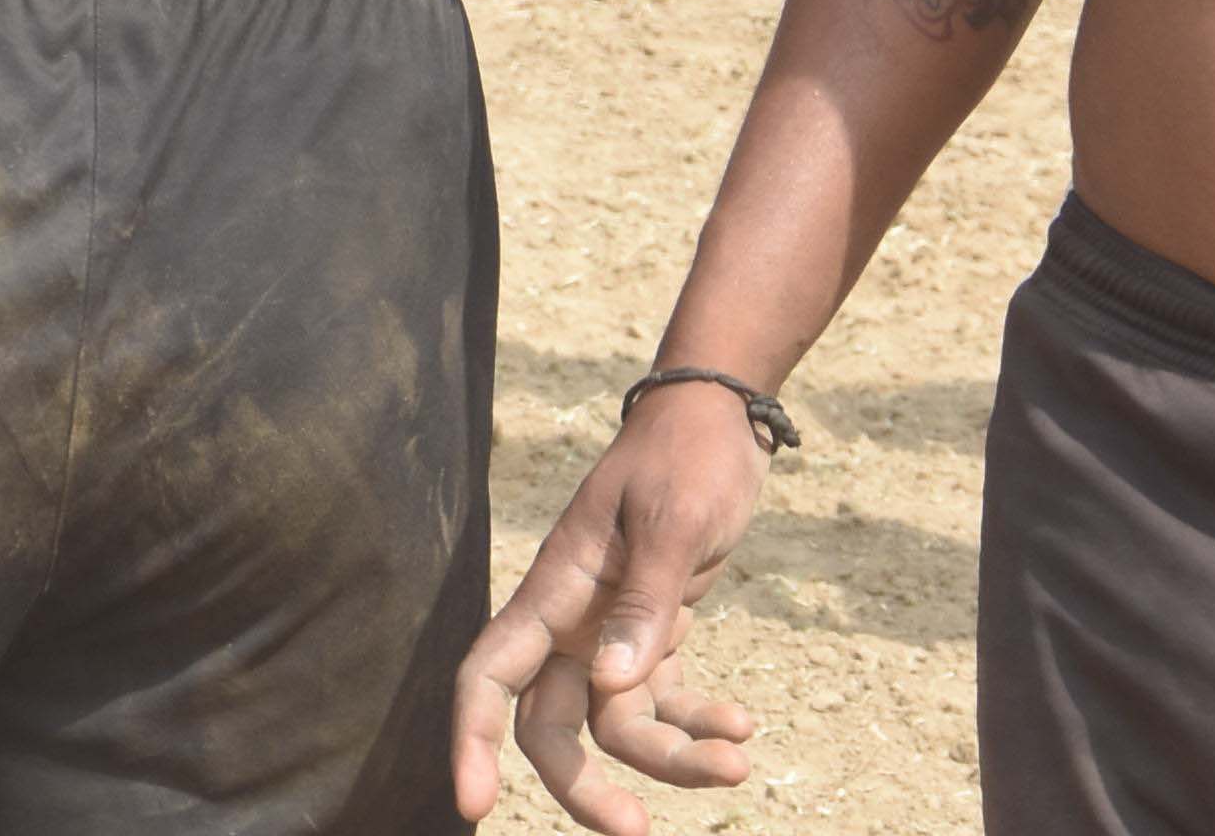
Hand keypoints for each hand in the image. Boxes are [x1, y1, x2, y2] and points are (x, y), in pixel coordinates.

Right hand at [455, 396, 766, 831]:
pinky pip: (663, 704)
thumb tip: (611, 687)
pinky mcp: (652, 635)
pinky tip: (743, 727)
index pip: (489, 674)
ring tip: (740, 762)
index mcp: (554, 587)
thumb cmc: (687, 456)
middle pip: (550, 727)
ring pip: (618, 726)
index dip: (471, 740)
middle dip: (586, 787)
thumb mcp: (674, 519)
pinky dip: (699, 725)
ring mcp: (609, 632)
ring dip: (673, 758)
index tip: (475, 806)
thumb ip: (645, 604)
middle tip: (635, 831)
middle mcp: (571, 621)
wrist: (721, 419)